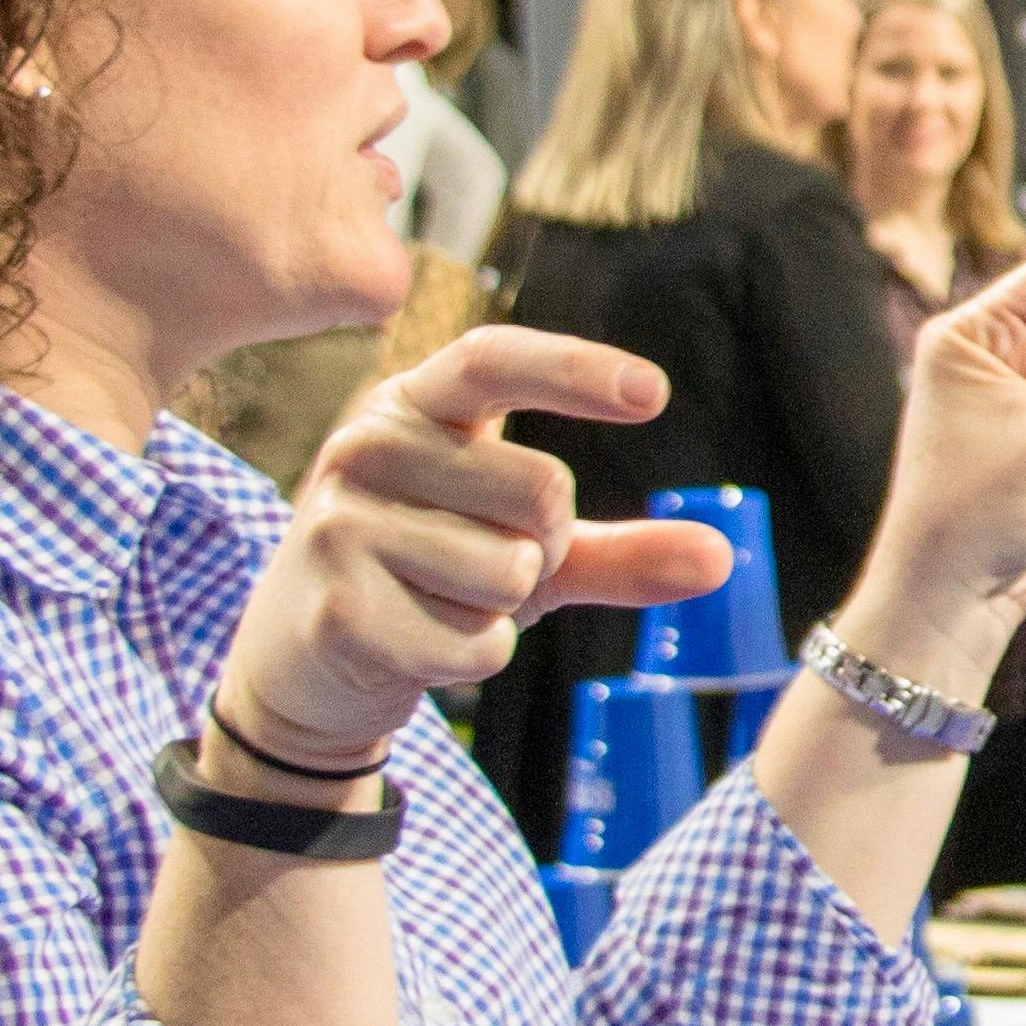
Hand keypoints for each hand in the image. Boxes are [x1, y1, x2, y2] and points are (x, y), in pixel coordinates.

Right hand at [220, 329, 735, 775]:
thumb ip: (619, 550)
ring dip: (500, 609)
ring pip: (511, 572)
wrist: (305, 667)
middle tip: (479, 565)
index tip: (654, 393)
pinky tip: (415, 645)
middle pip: (541, 489)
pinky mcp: (339, 605)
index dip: (575, 369)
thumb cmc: (427, 582)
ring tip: (435, 602)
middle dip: (544, 548)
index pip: (495, 358)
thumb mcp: (526, 555)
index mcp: (413, 405)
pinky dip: (472, 658)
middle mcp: (368, 445)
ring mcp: (341, 522)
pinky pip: (477, 641)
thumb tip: (720, 557)